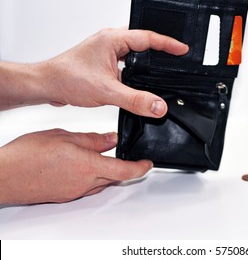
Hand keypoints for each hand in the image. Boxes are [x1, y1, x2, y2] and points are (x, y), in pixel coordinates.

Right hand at [0, 129, 151, 204]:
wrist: (5, 176)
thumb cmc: (29, 156)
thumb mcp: (65, 137)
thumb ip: (92, 140)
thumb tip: (111, 139)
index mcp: (88, 167)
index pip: (125, 170)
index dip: (140, 168)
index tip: (148, 164)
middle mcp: (84, 183)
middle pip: (114, 177)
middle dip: (121, 167)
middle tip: (122, 155)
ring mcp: (75, 192)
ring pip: (100, 182)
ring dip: (105, 171)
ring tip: (97, 156)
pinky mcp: (65, 195)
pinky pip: (86, 186)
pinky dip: (90, 176)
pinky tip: (79, 164)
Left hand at [37, 28, 188, 116]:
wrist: (46, 85)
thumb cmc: (67, 78)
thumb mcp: (107, 90)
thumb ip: (136, 100)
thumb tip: (158, 106)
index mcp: (113, 39)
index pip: (148, 37)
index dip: (169, 44)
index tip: (183, 49)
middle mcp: (110, 42)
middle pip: (143, 42)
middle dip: (160, 49)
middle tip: (176, 56)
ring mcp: (106, 52)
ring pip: (134, 54)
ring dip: (146, 62)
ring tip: (162, 68)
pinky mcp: (103, 63)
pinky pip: (126, 64)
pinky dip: (135, 72)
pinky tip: (139, 83)